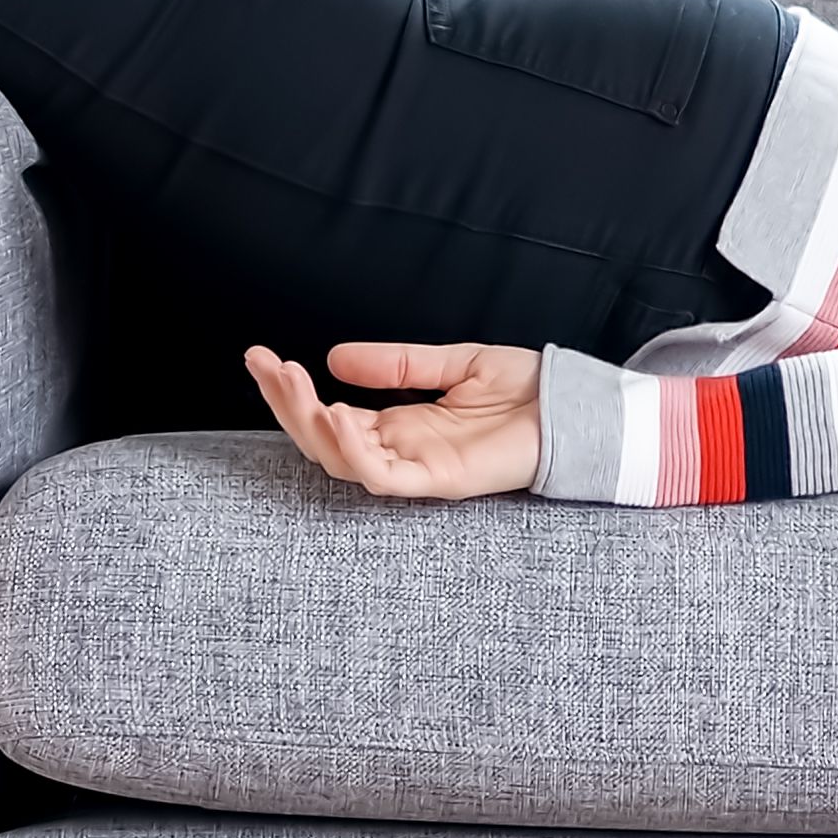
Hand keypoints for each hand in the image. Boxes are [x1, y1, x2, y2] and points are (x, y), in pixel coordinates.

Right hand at [243, 340, 545, 499]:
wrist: (576, 408)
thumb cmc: (528, 392)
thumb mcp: (454, 364)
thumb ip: (399, 364)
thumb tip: (336, 357)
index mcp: (401, 426)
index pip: (329, 416)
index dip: (292, 392)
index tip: (261, 358)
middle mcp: (402, 450)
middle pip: (324, 440)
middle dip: (286, 405)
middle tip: (263, 365)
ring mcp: (418, 468)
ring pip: (343, 461)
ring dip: (309, 423)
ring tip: (291, 383)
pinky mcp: (441, 480)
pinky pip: (385, 476)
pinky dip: (356, 451)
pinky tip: (337, 417)